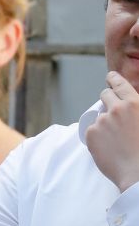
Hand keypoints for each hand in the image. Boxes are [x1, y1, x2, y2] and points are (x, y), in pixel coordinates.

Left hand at [85, 71, 138, 191]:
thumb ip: (137, 110)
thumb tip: (132, 105)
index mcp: (134, 104)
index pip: (119, 84)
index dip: (113, 79)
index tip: (110, 78)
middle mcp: (116, 109)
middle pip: (105, 95)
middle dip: (108, 100)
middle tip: (114, 112)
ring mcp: (101, 121)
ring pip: (99, 116)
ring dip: (105, 123)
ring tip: (118, 140)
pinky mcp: (91, 134)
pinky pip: (92, 131)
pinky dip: (98, 137)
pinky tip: (110, 147)